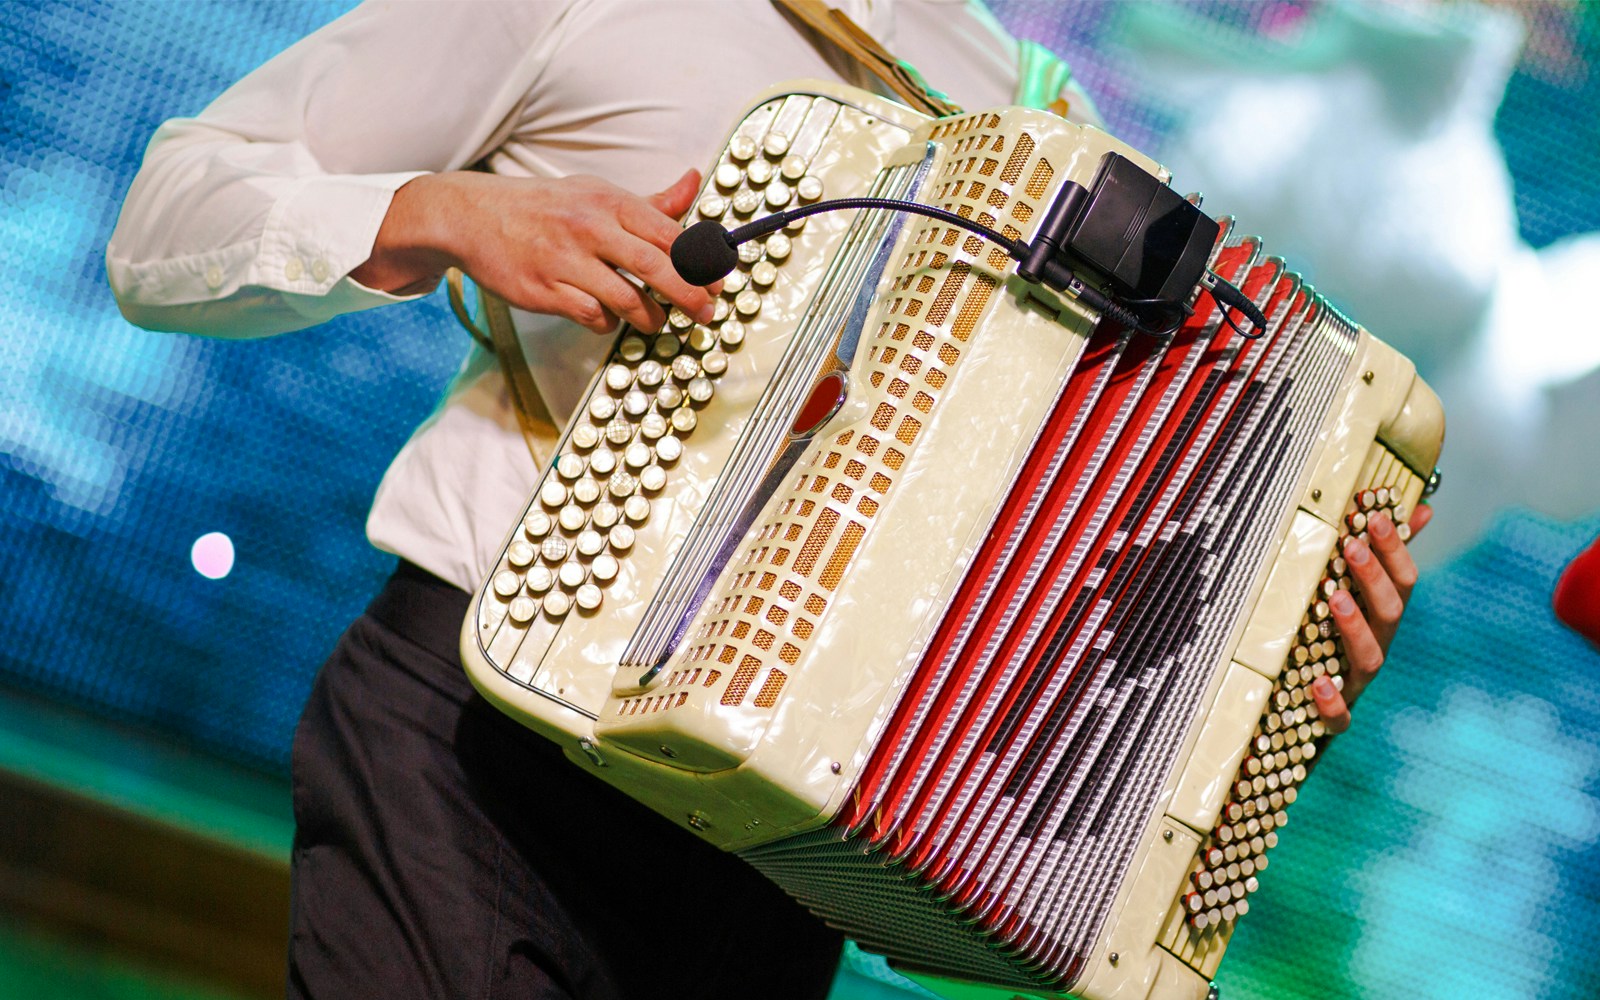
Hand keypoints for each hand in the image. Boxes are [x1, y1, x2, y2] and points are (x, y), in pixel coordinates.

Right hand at [352, 169, 717, 333]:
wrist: (472, 216)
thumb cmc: (543, 208)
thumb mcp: (595, 193)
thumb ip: (648, 202)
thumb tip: (693, 183)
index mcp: (609, 201)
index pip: (669, 233)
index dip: (701, 262)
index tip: (718, 281)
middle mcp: (591, 228)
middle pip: (657, 268)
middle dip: (690, 296)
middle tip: (705, 313)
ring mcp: (567, 261)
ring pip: (628, 300)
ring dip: (650, 317)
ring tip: (654, 319)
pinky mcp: (546, 291)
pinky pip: (594, 316)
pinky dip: (608, 322)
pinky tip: (606, 315)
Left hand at [1311, 503, 1432, 733]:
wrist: (1301, 713)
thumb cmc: (1334, 642)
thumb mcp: (1358, 596)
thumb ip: (1387, 555)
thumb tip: (1422, 507)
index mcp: (1382, 618)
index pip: (1402, 580)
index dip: (1394, 548)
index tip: (1373, 515)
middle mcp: (1376, 647)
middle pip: (1390, 613)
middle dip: (1374, 578)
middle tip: (1352, 545)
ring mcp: (1356, 682)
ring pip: (1370, 658)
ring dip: (1354, 627)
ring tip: (1334, 599)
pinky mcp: (1334, 718)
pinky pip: (1340, 717)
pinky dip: (1332, 703)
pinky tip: (1318, 684)